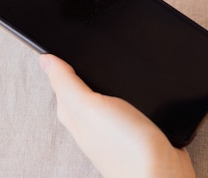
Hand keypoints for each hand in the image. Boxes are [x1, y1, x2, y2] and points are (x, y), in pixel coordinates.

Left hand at [39, 54, 195, 177]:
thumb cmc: (124, 148)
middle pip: (81, 87)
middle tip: (86, 46)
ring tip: (108, 60)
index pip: (60, 82)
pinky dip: (128, 92)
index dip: (61, 61)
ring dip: (107, 79)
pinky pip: (126, 104)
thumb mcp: (89, 107)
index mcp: (74, 114)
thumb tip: (45, 60)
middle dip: (83, 67)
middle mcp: (91, 120)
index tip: (64, 42)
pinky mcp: (135, 127)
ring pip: (104, 94)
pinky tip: (135, 85)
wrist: (161, 172)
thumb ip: (67, 84)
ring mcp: (112, 125)